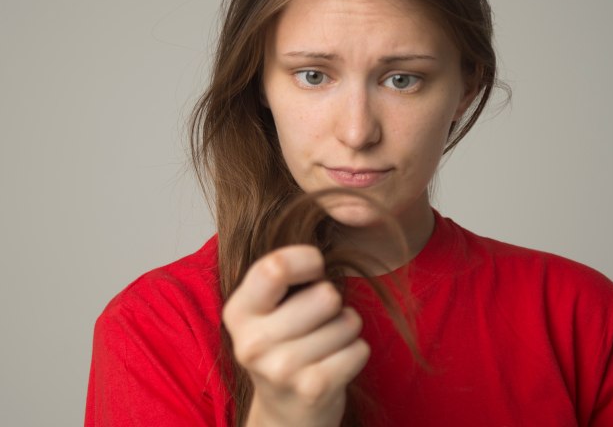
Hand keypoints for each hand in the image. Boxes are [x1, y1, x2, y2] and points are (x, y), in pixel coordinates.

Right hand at [222, 245, 369, 426]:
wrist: (286, 413)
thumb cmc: (285, 344)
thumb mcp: (269, 308)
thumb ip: (284, 272)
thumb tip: (337, 219)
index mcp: (238, 312)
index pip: (275, 268)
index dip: (306, 260)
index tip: (315, 265)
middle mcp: (252, 343)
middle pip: (325, 295)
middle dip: (333, 301)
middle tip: (318, 319)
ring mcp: (281, 370)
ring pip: (347, 321)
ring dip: (346, 329)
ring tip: (325, 344)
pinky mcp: (313, 389)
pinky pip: (359, 349)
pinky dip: (356, 352)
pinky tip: (335, 364)